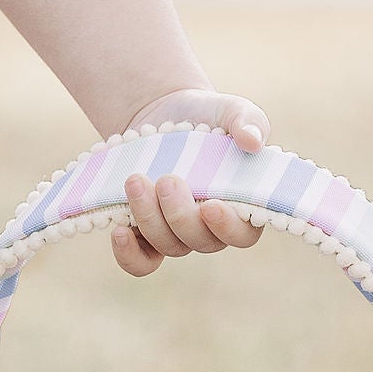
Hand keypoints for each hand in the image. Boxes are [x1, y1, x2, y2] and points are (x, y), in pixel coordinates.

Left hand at [112, 89, 270, 278]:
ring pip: (168, 245)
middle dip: (181, 215)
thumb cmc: (208, 115)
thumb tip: (253, 141)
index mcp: (241, 205)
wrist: (164, 112)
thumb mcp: (231, 110)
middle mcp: (211, 226)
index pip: (242, 234)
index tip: (211, 205)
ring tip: (136, 181)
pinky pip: (141, 261)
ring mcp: (177, 231)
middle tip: (167, 180)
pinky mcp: (146, 232)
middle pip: (201, 242)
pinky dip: (129, 254)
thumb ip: (249, 121)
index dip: (228, 227)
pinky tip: (119, 230)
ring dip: (149, 219)